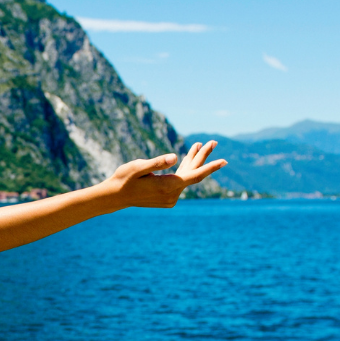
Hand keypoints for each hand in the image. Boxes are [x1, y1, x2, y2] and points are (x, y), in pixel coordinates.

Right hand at [104, 140, 226, 208]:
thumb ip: (157, 162)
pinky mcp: (167, 198)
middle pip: (193, 174)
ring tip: (200, 145)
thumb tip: (175, 157)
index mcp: (168, 186)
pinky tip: (187, 159)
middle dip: (202, 157)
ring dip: (192, 161)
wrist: (115, 196)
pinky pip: (181, 181)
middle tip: (213, 142)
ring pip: (187, 177)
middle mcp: (172, 194)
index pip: (195, 176)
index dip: (211, 167)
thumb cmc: (124, 179)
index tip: (225, 161)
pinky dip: (185, 169)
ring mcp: (170, 198)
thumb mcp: (138, 167)